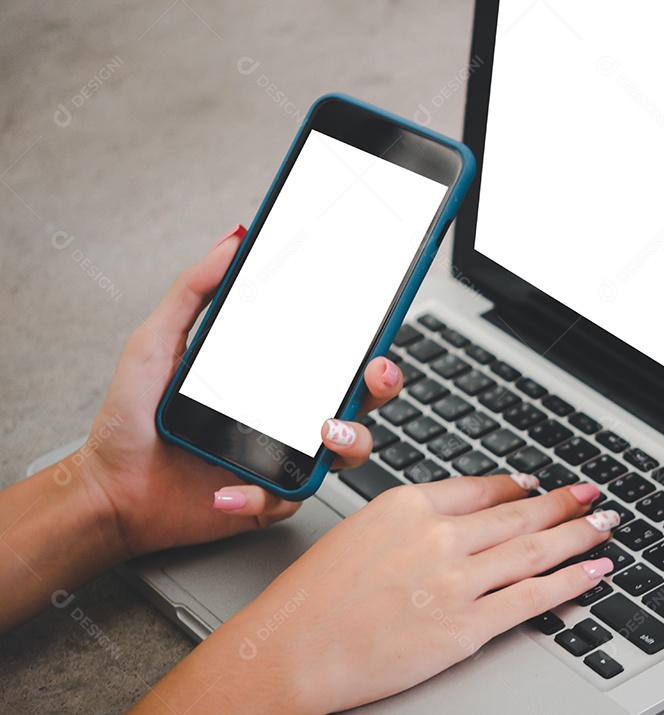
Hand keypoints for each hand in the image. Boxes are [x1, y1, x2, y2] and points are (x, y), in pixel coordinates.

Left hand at [75, 225, 403, 558]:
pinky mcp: (269, 498)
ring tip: (325, 434)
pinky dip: (263, 496)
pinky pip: (288, 498)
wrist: (109, 487)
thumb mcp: (157, 341)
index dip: (365, 342)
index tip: (375, 325)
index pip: (335, 354)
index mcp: (273, 376)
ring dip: (350, 441)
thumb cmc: (132, 418)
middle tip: (374, 373)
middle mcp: (288, 415)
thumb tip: (233, 240)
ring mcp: (284, 458)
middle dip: (382, 385)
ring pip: (347, 452)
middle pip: (361, 399)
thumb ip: (195, 288)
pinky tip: (230, 488)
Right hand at [133, 475, 620, 713]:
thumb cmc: (311, 598)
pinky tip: (593, 572)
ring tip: (604, 526)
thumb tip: (453, 518)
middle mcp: (438, 536)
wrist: (286, 651)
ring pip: (534, 550)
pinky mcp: (464, 627)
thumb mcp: (358, 531)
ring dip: (578, 535)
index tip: (541, 486)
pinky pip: (531, 598)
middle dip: (564, 504)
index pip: (483, 489)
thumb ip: (410, 521)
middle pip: (519, 514)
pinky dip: (570, 582)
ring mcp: (455, 581)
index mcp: (409, 505)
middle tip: (592, 496)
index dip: (521, 488)